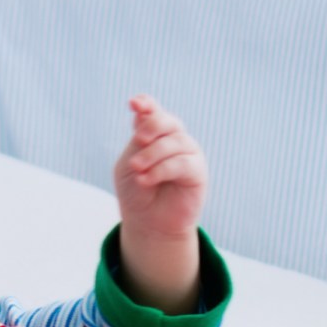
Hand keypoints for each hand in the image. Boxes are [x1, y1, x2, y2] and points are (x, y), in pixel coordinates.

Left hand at [112, 95, 205, 312]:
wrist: (148, 222)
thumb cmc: (136, 192)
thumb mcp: (129, 164)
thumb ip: (138, 142)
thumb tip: (143, 115)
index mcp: (154, 135)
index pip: (154, 112)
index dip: (147, 104)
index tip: (135, 104)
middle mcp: (174, 141)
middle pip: (168, 121)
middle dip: (153, 125)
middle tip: (138, 139)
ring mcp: (188, 154)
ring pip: (175, 142)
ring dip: (152, 154)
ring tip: (137, 170)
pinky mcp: (197, 173)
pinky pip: (183, 163)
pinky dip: (161, 169)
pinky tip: (145, 179)